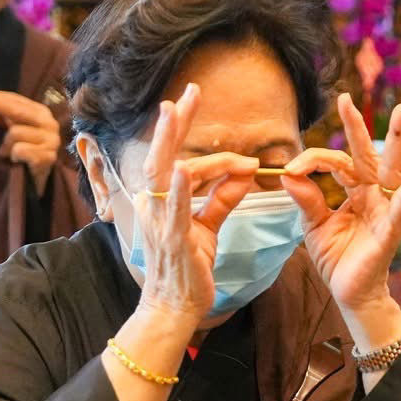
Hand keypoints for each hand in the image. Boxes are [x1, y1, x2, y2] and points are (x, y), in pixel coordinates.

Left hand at [0, 90, 61, 189]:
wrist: (32, 180)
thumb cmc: (18, 152)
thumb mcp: (9, 128)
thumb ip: (0, 113)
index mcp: (42, 112)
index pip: (16, 99)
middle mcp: (51, 123)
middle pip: (17, 111)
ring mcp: (52, 141)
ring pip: (15, 132)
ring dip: (4, 144)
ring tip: (5, 152)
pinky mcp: (48, 157)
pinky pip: (20, 150)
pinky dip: (12, 155)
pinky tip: (13, 160)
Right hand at [128, 83, 258, 324]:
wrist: (175, 308)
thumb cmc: (189, 268)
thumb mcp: (208, 227)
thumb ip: (222, 199)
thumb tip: (245, 173)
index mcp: (162, 201)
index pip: (177, 159)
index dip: (184, 131)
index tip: (191, 101)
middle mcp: (154, 205)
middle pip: (162, 154)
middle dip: (175, 122)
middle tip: (188, 92)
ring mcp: (159, 220)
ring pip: (165, 172)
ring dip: (172, 140)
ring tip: (178, 110)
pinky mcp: (172, 238)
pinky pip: (175, 209)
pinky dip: (180, 188)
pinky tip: (183, 168)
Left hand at [280, 95, 400, 350]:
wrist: (350, 294)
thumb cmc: (338, 259)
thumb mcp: (314, 226)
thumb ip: (306, 199)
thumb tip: (288, 173)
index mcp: (354, 190)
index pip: (334, 163)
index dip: (311, 161)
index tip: (291, 168)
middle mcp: (372, 193)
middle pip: (365, 153)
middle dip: (357, 125)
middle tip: (347, 98)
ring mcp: (385, 207)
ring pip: (390, 168)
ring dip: (396, 139)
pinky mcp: (392, 227)